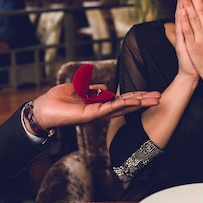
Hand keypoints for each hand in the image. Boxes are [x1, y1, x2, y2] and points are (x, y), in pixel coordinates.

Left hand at [31, 83, 160, 128]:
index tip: (150, 93)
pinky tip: (131, 101)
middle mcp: (100, 111)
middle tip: (159, 97)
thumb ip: (92, 89)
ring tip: (152, 99)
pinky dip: (119, 104)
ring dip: (136, 103)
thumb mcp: (77, 89)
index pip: (121, 100)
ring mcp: (95, 114)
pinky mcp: (88, 115)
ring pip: (120, 108)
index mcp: (98, 105)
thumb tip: (104, 87)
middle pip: (125, 105)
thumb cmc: (56, 100)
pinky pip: (107, 109)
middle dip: (142, 101)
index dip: (135, 96)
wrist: (42, 109)